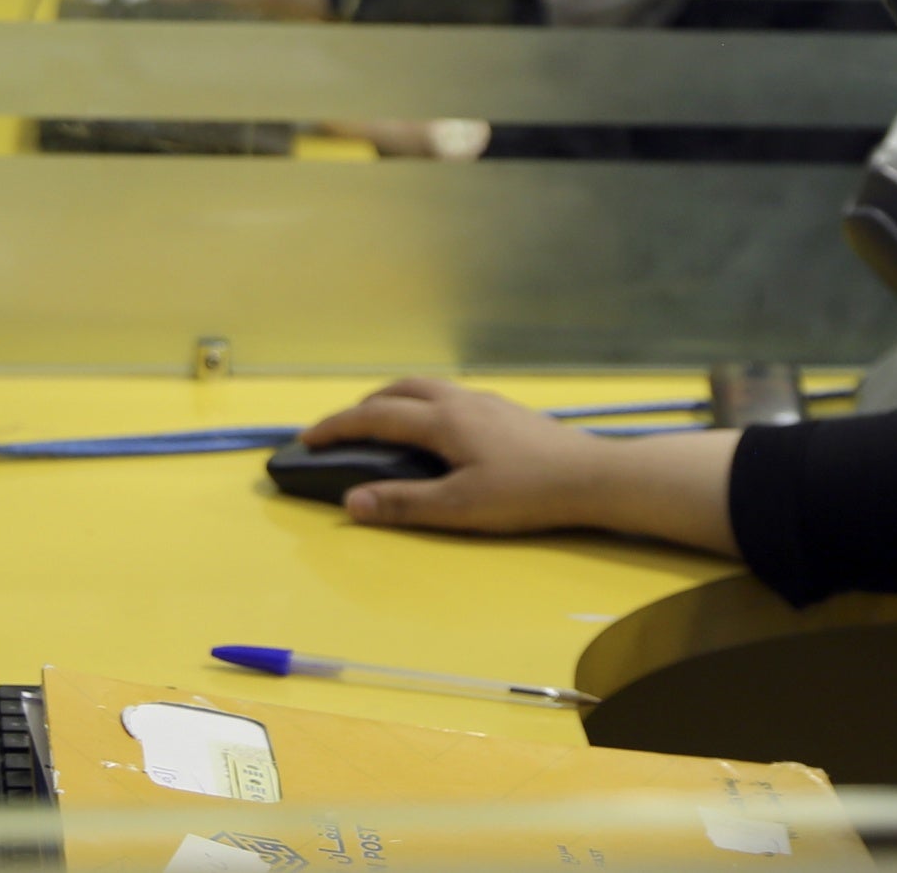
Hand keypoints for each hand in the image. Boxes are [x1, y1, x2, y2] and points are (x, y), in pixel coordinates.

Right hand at [296, 378, 740, 556]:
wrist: (590, 477)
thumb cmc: (525, 494)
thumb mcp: (459, 508)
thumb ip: (403, 505)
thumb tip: (351, 500)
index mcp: (442, 421)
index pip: (375, 418)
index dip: (337, 428)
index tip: (306, 439)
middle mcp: (460, 401)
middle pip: (398, 390)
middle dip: (362, 407)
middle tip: (339, 431)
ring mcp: (486, 402)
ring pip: (426, 388)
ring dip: (393, 400)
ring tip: (380, 424)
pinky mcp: (505, 411)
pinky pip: (448, 395)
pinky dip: (421, 404)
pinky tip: (434, 429)